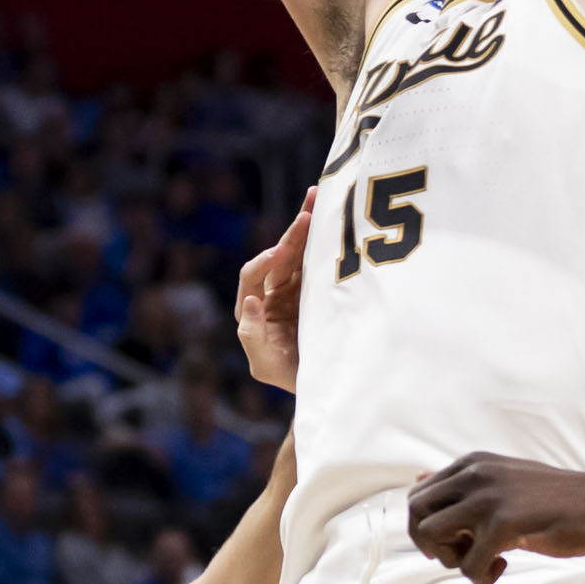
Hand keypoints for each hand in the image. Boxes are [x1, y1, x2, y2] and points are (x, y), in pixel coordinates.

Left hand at [234, 190, 314, 392]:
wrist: (323, 387)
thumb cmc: (289, 378)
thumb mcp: (265, 365)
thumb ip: (252, 338)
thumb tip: (250, 303)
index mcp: (254, 309)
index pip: (252, 277)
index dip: (264, 263)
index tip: (281, 254)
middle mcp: (272, 294)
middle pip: (279, 255)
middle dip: (293, 233)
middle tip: (309, 210)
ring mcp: (295, 288)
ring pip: (300, 251)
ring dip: (309, 225)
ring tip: (321, 196)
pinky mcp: (317, 287)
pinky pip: (318, 258)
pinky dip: (323, 238)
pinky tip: (334, 216)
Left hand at [406, 453, 584, 583]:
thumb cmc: (554, 499)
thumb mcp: (502, 479)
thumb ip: (461, 483)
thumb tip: (417, 480)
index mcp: (471, 463)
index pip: (417, 496)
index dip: (428, 527)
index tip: (457, 540)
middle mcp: (473, 474)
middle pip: (416, 515)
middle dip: (432, 544)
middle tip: (463, 554)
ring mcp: (487, 498)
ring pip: (432, 537)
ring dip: (453, 561)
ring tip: (483, 561)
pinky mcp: (504, 524)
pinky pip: (468, 565)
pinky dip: (481, 577)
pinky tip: (503, 567)